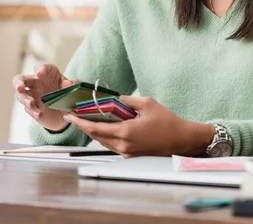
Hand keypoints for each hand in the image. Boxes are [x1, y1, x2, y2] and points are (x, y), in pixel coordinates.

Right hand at [13, 63, 78, 131]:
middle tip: (20, 87)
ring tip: (32, 102)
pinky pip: (28, 109)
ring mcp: (32, 95)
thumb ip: (74, 84)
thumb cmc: (69, 92)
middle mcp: (36, 82)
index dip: (39, 69)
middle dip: (18, 82)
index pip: (40, 67)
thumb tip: (68, 83)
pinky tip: (39, 113)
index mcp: (47, 73)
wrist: (67, 110)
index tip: (40, 74)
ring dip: (24, 99)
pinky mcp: (32, 108)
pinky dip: (33, 111)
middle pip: (21, 79)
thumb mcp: (75, 87)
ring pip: (21, 95)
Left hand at [63, 96, 213, 157]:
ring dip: (95, 132)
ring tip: (88, 119)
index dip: (80, 123)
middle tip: (76, 116)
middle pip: (97, 137)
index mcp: (125, 132)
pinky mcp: (131, 155)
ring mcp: (127, 152)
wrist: (181, 140)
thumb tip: (115, 99)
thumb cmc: (167, 121)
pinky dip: (106, 136)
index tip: (70, 116)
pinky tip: (106, 127)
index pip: (96, 129)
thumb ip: (128, 101)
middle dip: (85, 126)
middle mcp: (123, 145)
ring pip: (104, 142)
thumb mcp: (148, 103)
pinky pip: (113, 145)